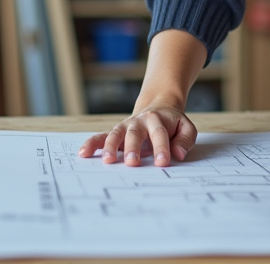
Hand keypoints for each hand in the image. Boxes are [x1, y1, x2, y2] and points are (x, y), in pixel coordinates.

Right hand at [77, 101, 196, 167]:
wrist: (158, 108)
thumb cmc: (172, 124)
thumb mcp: (186, 128)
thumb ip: (185, 140)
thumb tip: (178, 154)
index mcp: (158, 120)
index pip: (159, 134)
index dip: (161, 148)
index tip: (162, 162)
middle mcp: (139, 122)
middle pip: (135, 133)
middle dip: (133, 147)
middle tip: (133, 162)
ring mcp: (125, 127)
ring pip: (116, 134)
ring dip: (111, 147)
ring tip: (109, 161)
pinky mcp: (115, 133)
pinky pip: (101, 137)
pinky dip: (92, 144)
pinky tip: (83, 153)